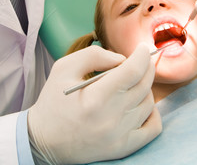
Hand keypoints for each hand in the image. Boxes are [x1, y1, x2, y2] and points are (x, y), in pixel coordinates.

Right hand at [27, 44, 161, 163]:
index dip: (142, 55)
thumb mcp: (64, 68)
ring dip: (145, 88)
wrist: (43, 141)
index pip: (133, 71)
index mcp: (95, 97)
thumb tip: (122, 58)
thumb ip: (94, 55)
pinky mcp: (123, 148)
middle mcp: (111, 119)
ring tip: (130, 84)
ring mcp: (119, 136)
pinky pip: (153, 128)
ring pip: (149, 103)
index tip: (142, 48)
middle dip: (146, 67)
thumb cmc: (53, 102)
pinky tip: (140, 104)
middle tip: (140, 61)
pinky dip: (152, 113)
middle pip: (144, 85)